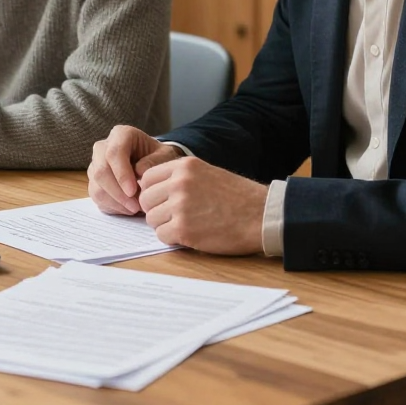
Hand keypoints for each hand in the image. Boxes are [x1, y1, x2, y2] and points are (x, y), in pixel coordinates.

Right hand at [88, 125, 183, 214]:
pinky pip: (97, 197)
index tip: (133, 191)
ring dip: (116, 202)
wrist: (153, 163)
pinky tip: (128, 209)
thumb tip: (138, 171)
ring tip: (136, 208)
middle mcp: (103, 148)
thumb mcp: (165, 156)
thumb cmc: (159, 158)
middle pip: (101, 171)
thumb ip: (155, 161)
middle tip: (136, 207)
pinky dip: (113, 207)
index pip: (114, 153)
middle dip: (118, 193)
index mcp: (121, 135)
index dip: (121, 174)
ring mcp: (96, 165)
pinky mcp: (94, 182)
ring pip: (97, 187)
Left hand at [138, 156, 267, 254]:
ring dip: (164, 225)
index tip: (162, 201)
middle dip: (156, 210)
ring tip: (185, 225)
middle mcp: (179, 182)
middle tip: (173, 216)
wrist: (260, 215)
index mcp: (184, 166)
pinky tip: (190, 235)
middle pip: (145, 199)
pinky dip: (172, 238)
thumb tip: (151, 188)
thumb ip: (180, 177)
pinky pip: (162, 235)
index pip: (147, 178)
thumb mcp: (206, 173)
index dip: (152, 192)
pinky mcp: (184, 229)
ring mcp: (180, 205)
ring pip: (151, 218)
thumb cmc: (236, 197)